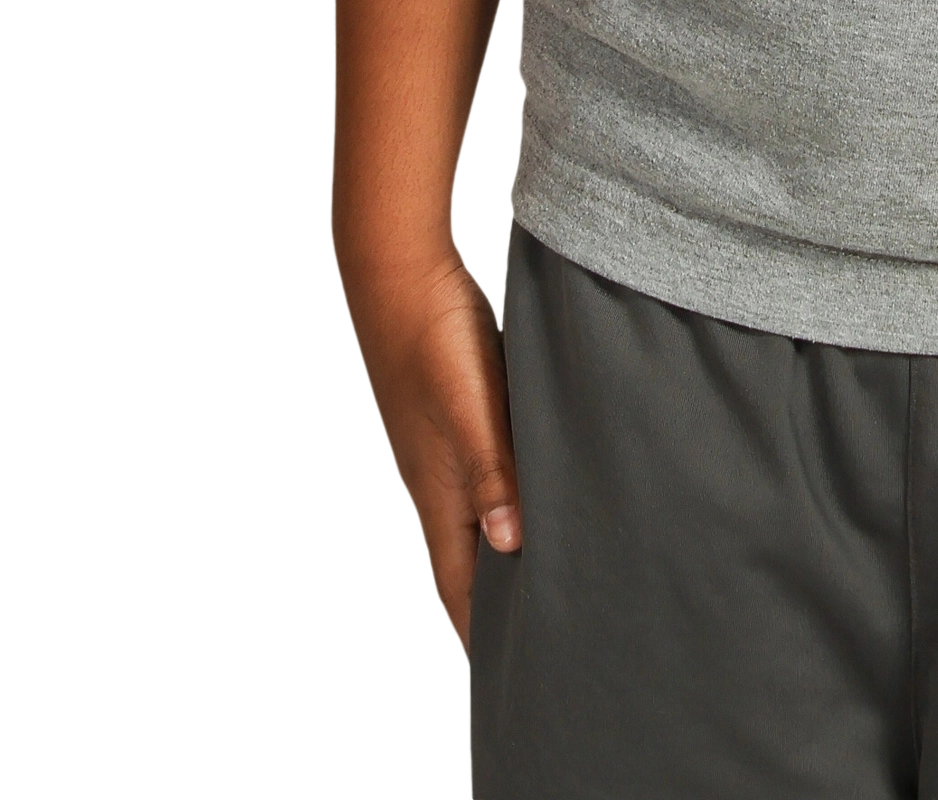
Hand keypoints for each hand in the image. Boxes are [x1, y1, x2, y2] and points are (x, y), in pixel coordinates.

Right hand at [341, 242, 521, 651]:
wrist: (398, 266)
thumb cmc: (434, 336)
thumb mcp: (471, 407)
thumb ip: (492, 473)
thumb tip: (511, 547)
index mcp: (439, 487)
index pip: (457, 579)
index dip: (479, 626)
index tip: (507, 670)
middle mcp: (436, 475)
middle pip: (465, 556)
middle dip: (494, 598)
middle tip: (538, 631)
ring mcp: (440, 442)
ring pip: (473, 514)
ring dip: (499, 548)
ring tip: (538, 574)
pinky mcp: (451, 408)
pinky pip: (478, 472)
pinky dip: (501, 497)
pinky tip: (527, 487)